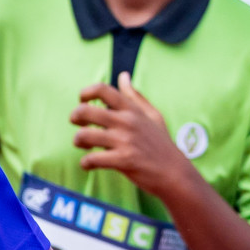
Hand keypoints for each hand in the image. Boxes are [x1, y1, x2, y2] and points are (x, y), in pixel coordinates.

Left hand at [70, 73, 191, 197]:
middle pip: (85, 110)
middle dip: (74, 117)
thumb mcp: (152, 115)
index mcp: (131, 109)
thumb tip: (123, 76)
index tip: (83, 101)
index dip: (86, 93)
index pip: (103, 89)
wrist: (174, 173)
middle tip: (78, 125)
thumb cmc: (161, 143)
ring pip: (84, 135)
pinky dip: (85, 163)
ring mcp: (125, 141)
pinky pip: (92, 159)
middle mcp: (126, 122)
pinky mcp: (123, 160)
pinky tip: (89, 164)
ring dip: (78, 141)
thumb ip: (135, 96)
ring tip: (84, 146)